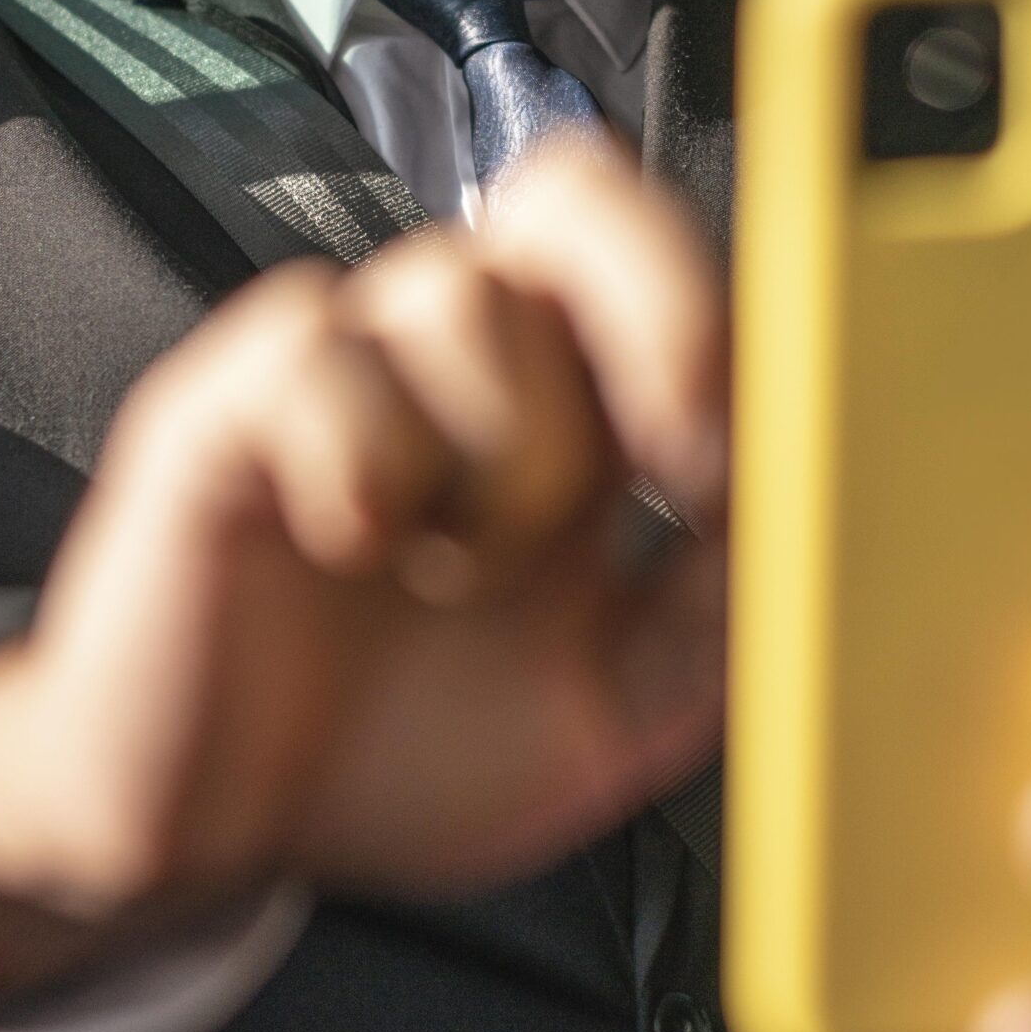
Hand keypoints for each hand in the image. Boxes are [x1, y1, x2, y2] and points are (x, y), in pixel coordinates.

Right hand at [0, 140, 727, 1004]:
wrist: (209, 841)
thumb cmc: (401, 753)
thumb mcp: (614, 709)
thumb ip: (718, 611)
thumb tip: (821, 517)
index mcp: (568, 411)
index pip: (666, 259)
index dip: (731, 321)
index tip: (748, 453)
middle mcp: (461, 360)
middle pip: (575, 190)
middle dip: (657, 310)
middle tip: (665, 459)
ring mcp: (342, 367)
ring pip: (464, 293)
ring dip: (495, 457)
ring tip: (445, 570)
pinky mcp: (225, 401)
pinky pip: (322, 355)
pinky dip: (363, 470)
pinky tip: (346, 548)